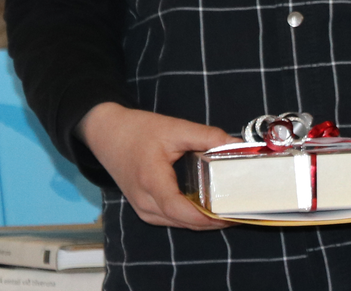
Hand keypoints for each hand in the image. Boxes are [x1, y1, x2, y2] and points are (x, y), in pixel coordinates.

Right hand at [78, 103, 231, 229]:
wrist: (109, 135)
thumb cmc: (140, 131)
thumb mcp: (176, 128)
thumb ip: (208, 137)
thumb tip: (238, 144)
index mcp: (151, 181)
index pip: (178, 208)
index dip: (203, 215)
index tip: (228, 214)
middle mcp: (144, 202)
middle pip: (181, 220)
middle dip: (211, 220)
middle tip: (240, 212)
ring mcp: (142, 209)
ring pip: (177, 222)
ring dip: (202, 221)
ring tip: (231, 210)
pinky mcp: (145, 208)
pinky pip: (171, 218)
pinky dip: (191, 217)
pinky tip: (210, 208)